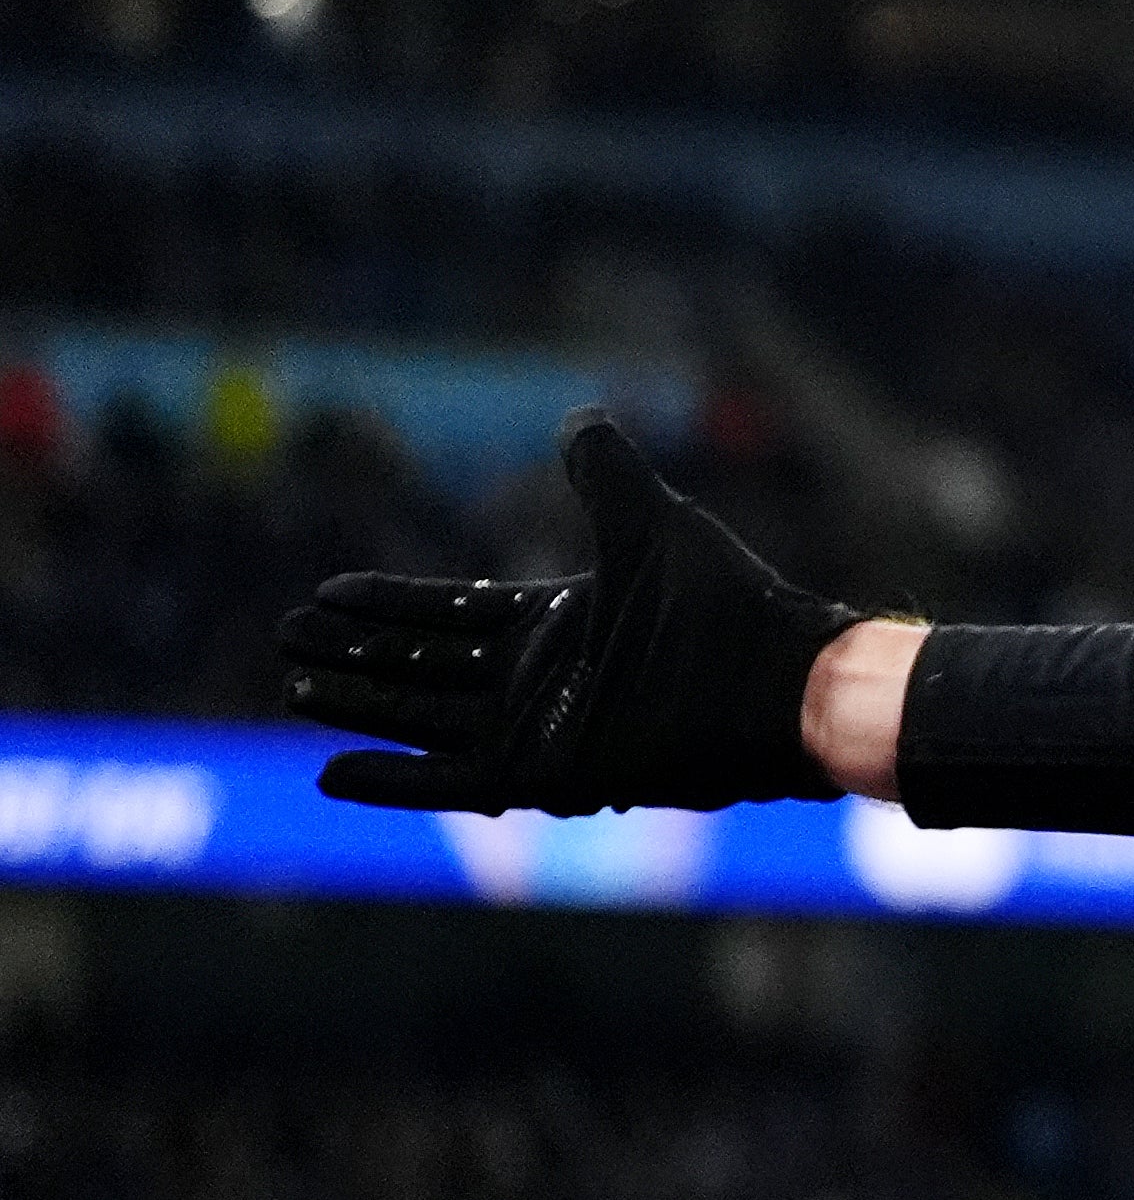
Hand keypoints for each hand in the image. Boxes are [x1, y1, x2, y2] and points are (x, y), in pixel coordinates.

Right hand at [279, 411, 858, 812]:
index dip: (388, 603)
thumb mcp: (652, 521)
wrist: (778, 682)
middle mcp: (543, 679)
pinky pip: (453, 781)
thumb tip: (577, 418)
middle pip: (425, 664)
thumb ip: (606, 473)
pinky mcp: (548, 778)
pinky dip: (395, 780)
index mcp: (561, 621)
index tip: (327, 589)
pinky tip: (333, 772)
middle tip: (289, 636)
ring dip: (360, 704)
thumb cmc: (725, 605)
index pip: (452, 612)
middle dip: (358, 652)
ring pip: (425, 717)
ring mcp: (544, 731)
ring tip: (296, 686)